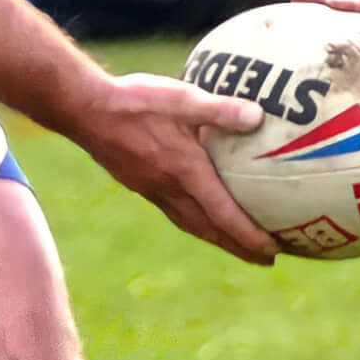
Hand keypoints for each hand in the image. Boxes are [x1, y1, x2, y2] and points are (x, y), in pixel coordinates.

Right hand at [66, 70, 275, 264]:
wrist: (85, 109)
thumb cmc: (134, 101)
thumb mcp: (183, 98)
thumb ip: (221, 109)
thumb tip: (258, 115)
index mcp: (186, 173)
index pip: (224, 215)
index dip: (250, 237)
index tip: (274, 251)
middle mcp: (170, 189)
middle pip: (210, 230)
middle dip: (240, 248)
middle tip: (267, 261)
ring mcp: (152, 190)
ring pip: (191, 225)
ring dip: (218, 239)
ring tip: (238, 247)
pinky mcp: (140, 183)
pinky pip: (175, 213)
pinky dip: (196, 222)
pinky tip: (199, 214)